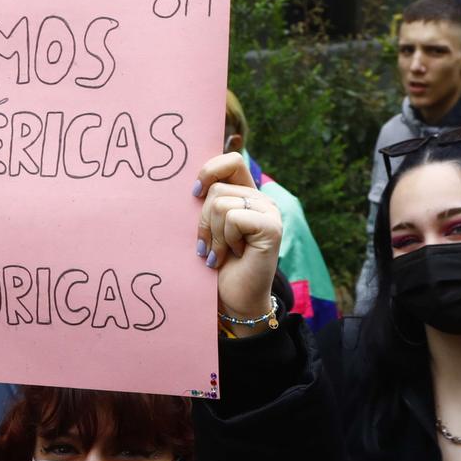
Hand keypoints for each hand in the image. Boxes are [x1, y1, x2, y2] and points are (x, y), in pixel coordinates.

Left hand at [192, 153, 282, 336]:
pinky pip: (233, 218)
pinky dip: (225, 240)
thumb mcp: (208, 228)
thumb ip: (206, 203)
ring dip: (214, 235)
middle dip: (203, 220)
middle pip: (217, 188)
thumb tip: (189, 184)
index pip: (231, 161)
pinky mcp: (271, 227)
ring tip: (220, 254)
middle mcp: (261, 200)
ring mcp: (269, 212)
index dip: (209, 170)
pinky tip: (234, 255)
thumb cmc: (217, 266)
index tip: (194, 194)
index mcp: (247, 195)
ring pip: (221, 203)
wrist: (235, 300)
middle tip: (208, 246)